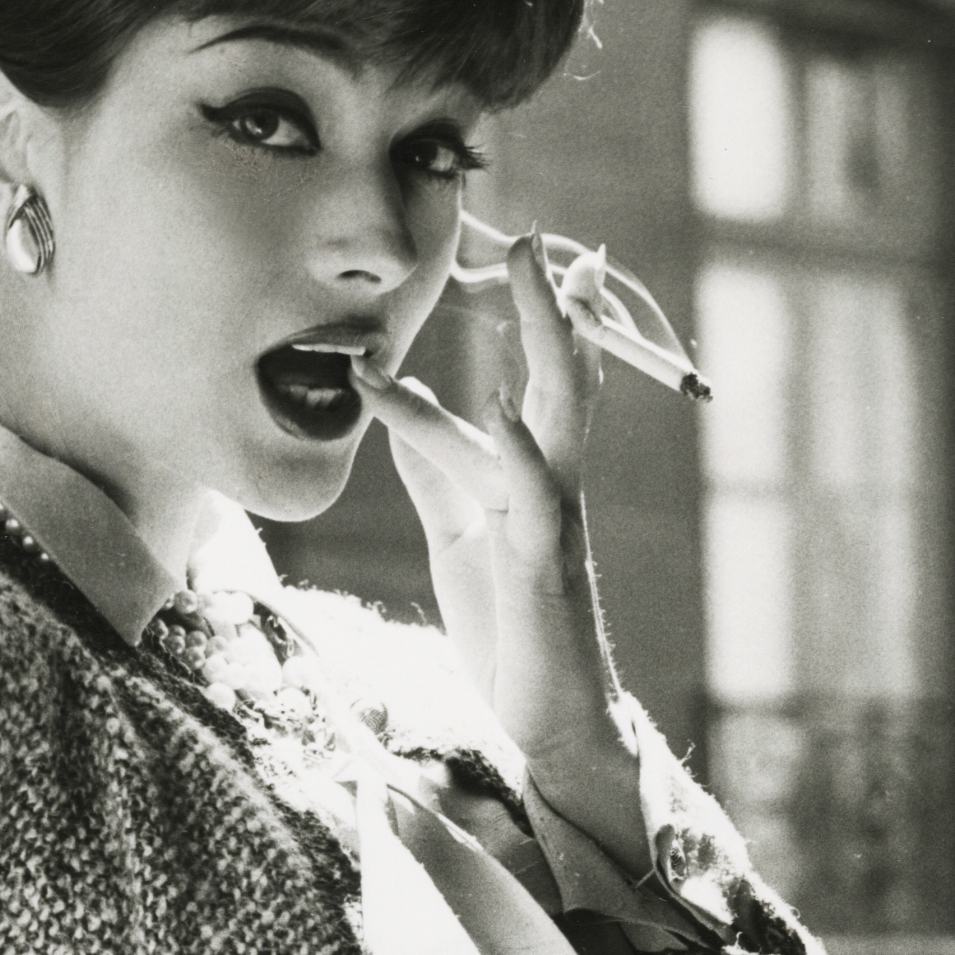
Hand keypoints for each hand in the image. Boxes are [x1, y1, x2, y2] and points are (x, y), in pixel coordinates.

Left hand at [357, 233, 632, 815]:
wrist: (547, 720)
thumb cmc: (511, 630)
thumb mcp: (458, 538)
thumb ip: (435, 474)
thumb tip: (394, 409)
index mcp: (532, 476)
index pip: (534, 380)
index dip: (536, 318)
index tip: (531, 250)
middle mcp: (552, 484)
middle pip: (560, 376)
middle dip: (551, 304)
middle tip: (539, 234)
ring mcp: (555, 519)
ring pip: (561, 413)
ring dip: (550, 339)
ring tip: (539, 275)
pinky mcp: (544, 563)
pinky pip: (535, 495)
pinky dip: (518, 445)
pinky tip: (503, 402)